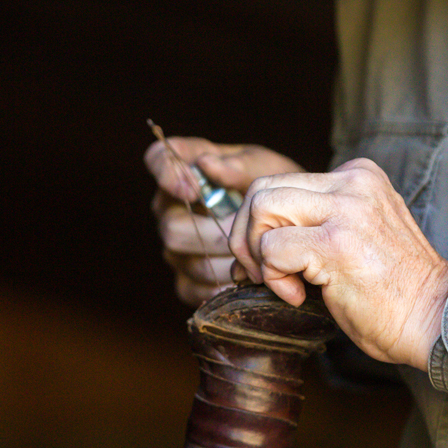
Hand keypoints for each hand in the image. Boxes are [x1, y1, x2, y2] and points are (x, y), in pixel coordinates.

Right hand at [144, 137, 303, 305]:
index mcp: (185, 173)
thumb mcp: (265, 170)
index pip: (157, 159)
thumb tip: (207, 163)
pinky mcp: (187, 281)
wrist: (289, 229)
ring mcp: (176, 249)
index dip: (167, 174)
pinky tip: (248, 277)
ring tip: (258, 255)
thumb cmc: (271, 192)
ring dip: (229, 261)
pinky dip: (225, 285)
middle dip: (217, 233)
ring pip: (189, 261)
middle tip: (251, 233)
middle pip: (173, 228)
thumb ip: (239, 166)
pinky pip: (195, 288)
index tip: (193, 189)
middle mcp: (171, 211)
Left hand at [229, 157, 447, 370]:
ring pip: (261, 209)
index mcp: (357, 177)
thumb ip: (318, 221)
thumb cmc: (394, 291)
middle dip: (246, 236)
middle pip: (262, 190)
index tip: (272, 262)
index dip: (261, 225)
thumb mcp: (357, 235)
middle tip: (261, 274)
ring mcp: (345, 211)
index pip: (281, 182)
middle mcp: (352, 184)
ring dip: (257, 254)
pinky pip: (272, 249)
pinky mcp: (336, 244)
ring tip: (282, 283)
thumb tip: (254, 233)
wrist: (435, 319)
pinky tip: (301, 296)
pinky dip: (274, 278)